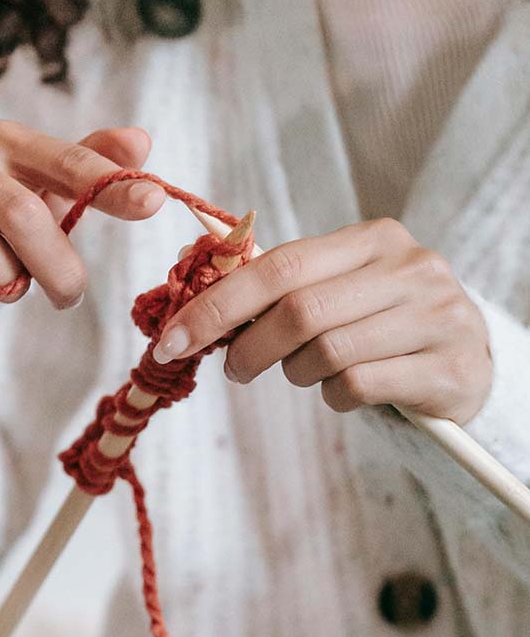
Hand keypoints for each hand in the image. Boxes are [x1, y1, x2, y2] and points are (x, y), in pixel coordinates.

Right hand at [0, 122, 164, 320]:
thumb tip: (142, 141)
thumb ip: (90, 164)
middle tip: (69, 296)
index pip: (68, 161)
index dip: (111, 184)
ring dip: (9, 282)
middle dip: (56, 266)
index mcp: (8, 144)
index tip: (153, 202)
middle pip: (23, 214)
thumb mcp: (43, 185)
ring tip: (6, 282)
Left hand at [154, 218, 491, 425]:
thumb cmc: (379, 322)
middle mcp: (409, 269)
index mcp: (372, 239)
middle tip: (234, 370)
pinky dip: (334, 397)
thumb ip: (272, 279)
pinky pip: (358, 387)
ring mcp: (435, 317)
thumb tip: (188, 264)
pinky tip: (345, 390)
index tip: (172, 340)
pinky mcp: (447, 367)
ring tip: (307, 372)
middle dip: (249, 348)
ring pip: (327, 353)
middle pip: (299, 311)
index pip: (280, 265)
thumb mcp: (334, 287)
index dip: (218, 304)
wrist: (463, 359)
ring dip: (297, 373)